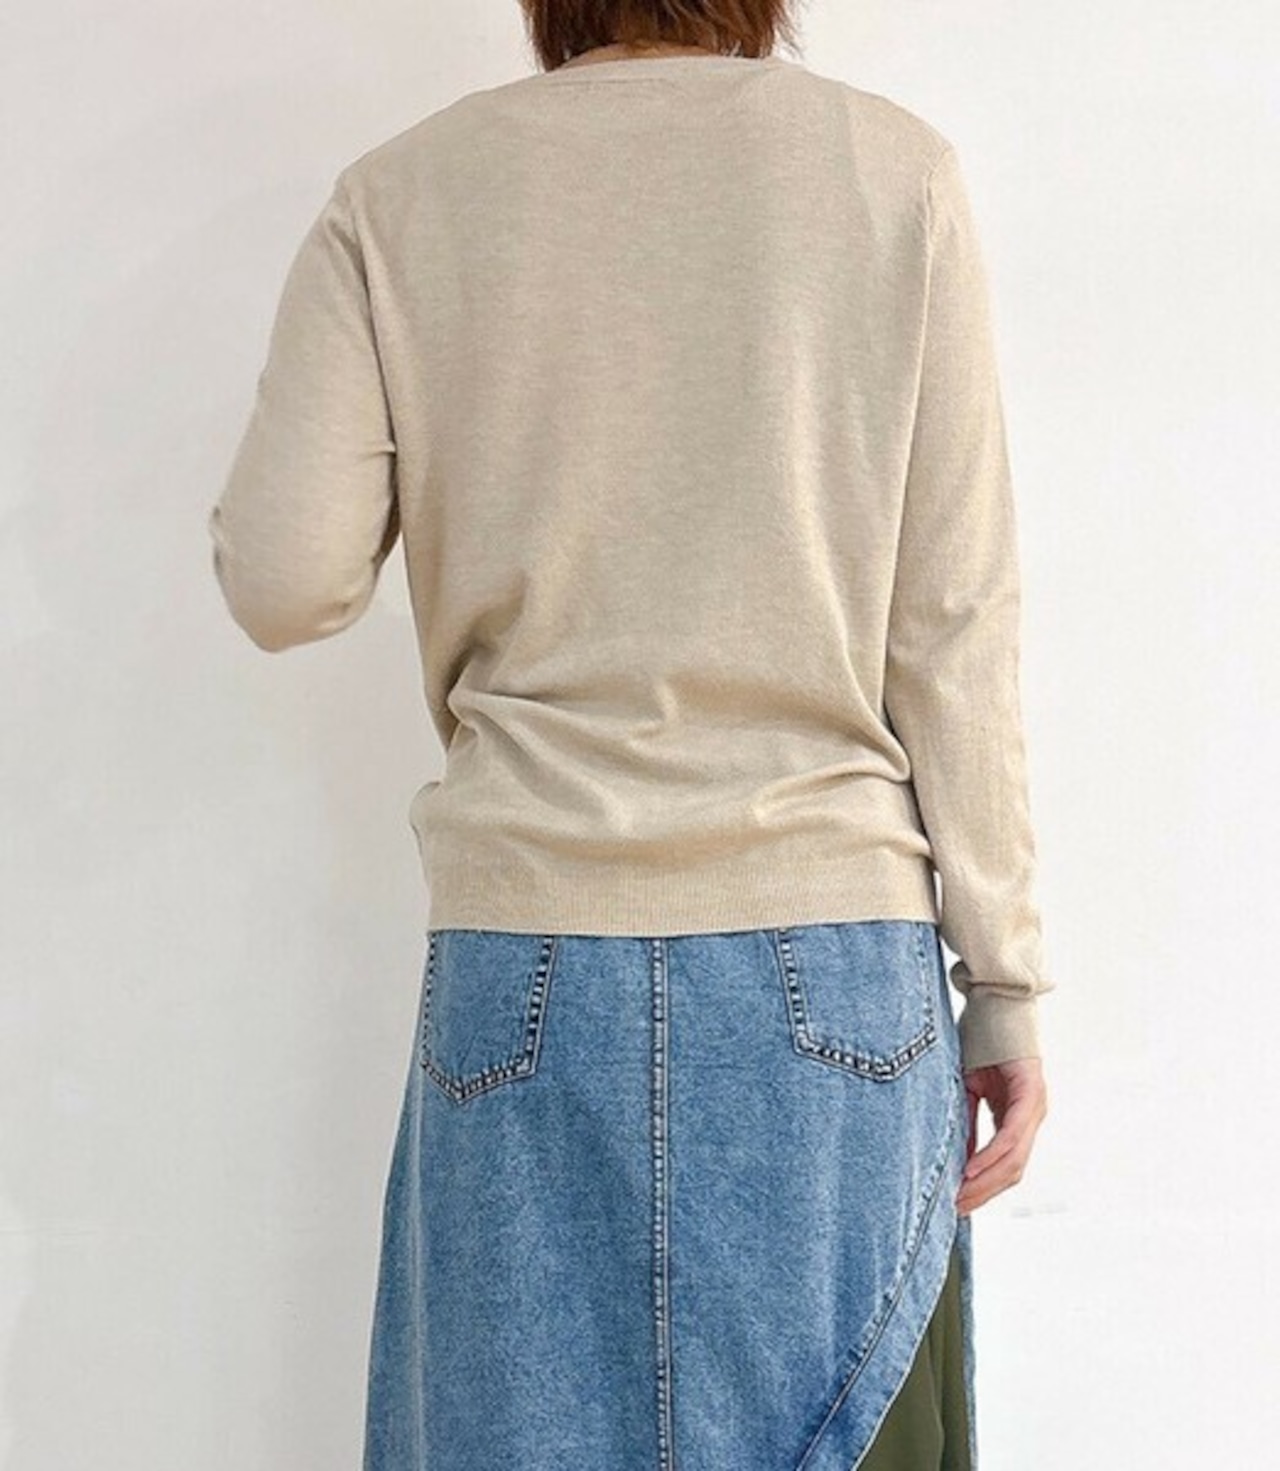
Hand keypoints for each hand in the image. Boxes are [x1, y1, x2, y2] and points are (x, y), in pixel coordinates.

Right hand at [955, 1056, 1048, 1215]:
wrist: (994, 1001)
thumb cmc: (980, 1042)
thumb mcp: (969, 1091)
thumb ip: (968, 1124)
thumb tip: (958, 1161)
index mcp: (1019, 1116)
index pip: (1006, 1165)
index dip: (984, 1187)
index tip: (958, 1203)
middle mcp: (1033, 1115)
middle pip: (1013, 1171)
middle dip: (983, 1193)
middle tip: (956, 1209)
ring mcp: (1035, 1105)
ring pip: (1015, 1160)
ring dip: (986, 1182)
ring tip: (960, 1197)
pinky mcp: (1031, 1092)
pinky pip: (1011, 1135)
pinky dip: (991, 1156)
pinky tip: (970, 1169)